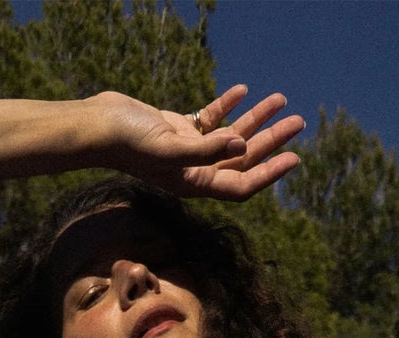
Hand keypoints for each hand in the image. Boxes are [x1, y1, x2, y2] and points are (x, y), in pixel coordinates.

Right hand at [96, 84, 303, 201]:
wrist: (100, 126)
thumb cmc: (131, 142)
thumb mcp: (171, 147)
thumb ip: (207, 149)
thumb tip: (242, 147)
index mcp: (195, 182)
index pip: (241, 185)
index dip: (270, 173)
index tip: (294, 157)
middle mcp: (194, 169)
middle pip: (243, 159)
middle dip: (272, 141)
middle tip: (298, 122)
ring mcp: (187, 148)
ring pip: (231, 136)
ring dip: (256, 119)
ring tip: (280, 100)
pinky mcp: (177, 128)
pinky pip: (210, 119)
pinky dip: (227, 105)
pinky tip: (243, 91)